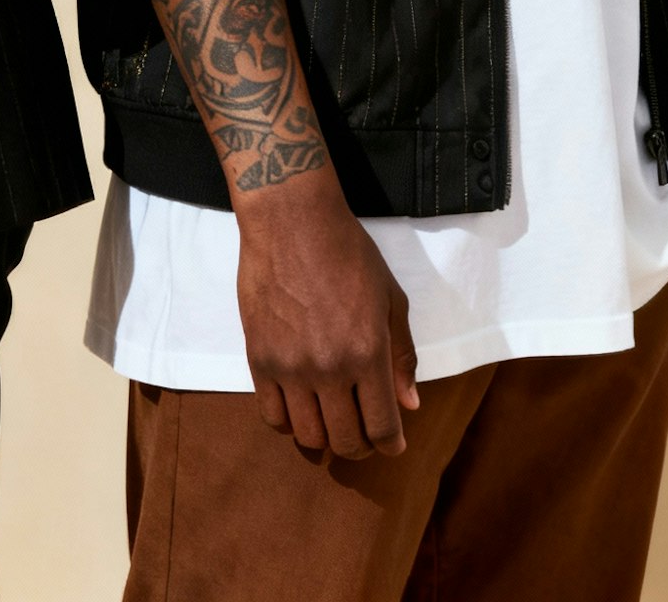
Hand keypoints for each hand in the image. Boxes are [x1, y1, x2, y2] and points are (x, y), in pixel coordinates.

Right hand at [236, 166, 418, 459]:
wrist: (291, 220)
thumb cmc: (348, 253)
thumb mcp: (390, 297)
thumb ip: (402, 354)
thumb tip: (408, 405)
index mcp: (368, 353)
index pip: (382, 427)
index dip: (391, 445)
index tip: (392, 444)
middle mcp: (329, 368)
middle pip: (345, 440)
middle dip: (360, 446)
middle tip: (362, 433)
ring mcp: (290, 367)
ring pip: (307, 436)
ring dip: (324, 438)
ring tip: (330, 421)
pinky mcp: (259, 358)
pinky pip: (271, 415)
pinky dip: (288, 422)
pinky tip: (299, 407)